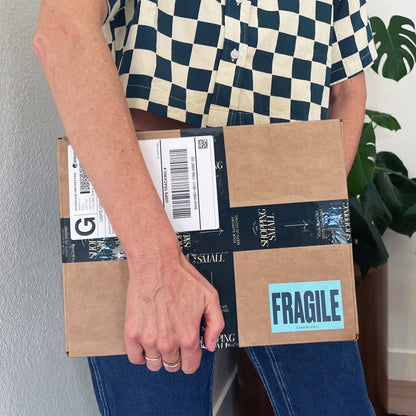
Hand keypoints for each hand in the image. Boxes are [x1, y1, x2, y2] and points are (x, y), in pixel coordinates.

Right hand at [123, 246, 223, 373]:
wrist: (156, 263)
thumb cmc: (181, 277)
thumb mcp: (210, 297)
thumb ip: (216, 324)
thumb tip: (210, 345)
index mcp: (188, 336)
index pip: (190, 366)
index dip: (191, 359)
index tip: (188, 352)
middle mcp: (168, 342)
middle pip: (172, 366)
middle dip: (175, 356)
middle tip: (174, 339)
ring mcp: (148, 339)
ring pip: (154, 364)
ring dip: (158, 356)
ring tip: (160, 339)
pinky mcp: (132, 332)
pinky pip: (134, 358)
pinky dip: (140, 354)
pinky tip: (146, 342)